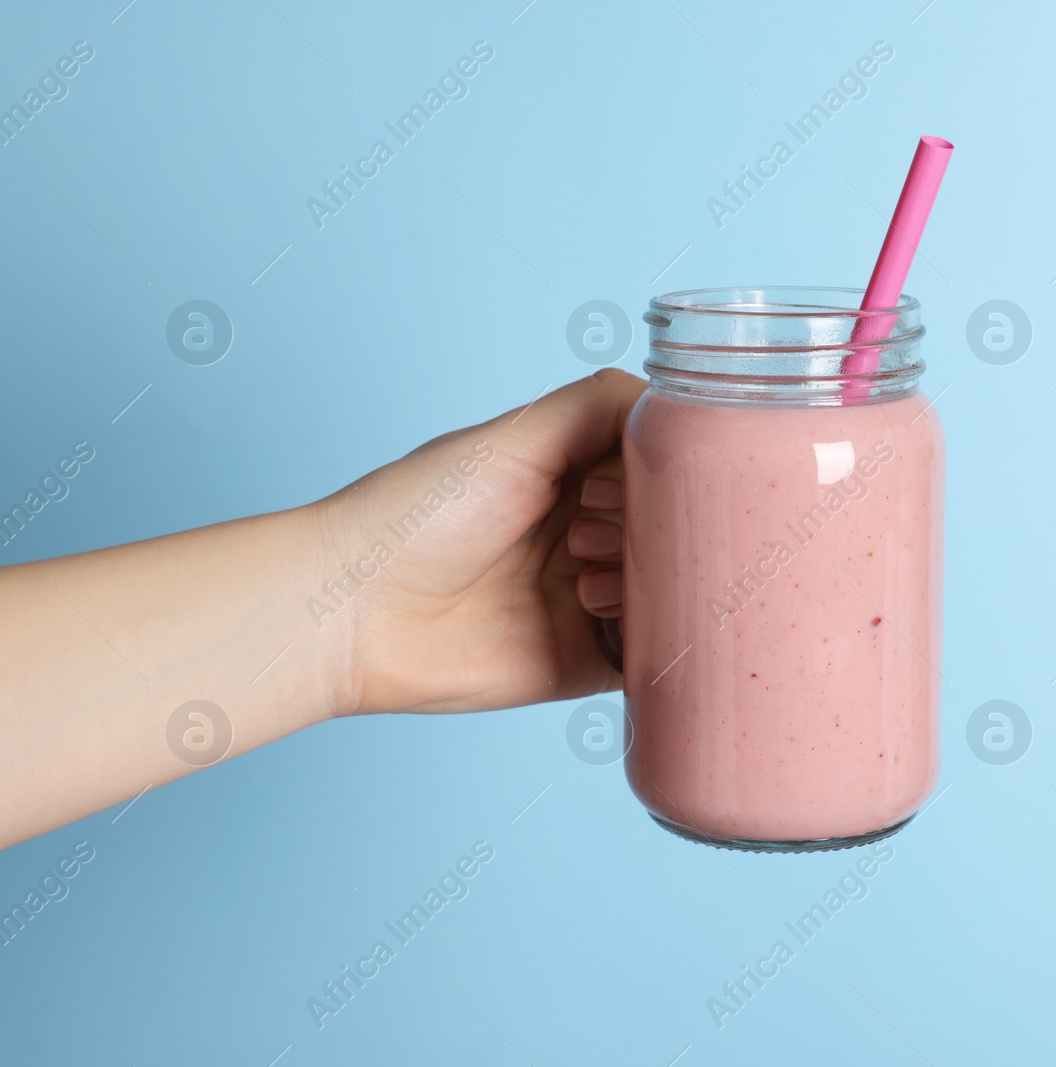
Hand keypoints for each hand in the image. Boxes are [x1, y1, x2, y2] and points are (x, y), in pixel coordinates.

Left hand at [315, 369, 644, 715]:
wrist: (353, 615)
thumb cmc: (417, 514)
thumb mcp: (515, 437)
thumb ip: (600, 407)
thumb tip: (681, 402)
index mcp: (574, 477)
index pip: (662, 468)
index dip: (664, 471)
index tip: (629, 479)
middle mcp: (588, 535)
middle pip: (674, 529)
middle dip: (654, 529)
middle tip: (588, 534)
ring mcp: (590, 601)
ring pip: (673, 590)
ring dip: (647, 581)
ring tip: (584, 582)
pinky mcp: (585, 662)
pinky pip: (653, 657)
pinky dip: (660, 641)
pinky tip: (615, 618)